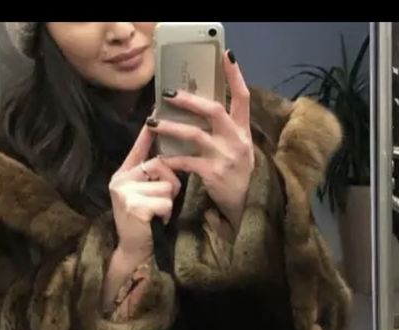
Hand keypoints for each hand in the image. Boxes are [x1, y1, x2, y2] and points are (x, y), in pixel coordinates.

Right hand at [109, 124, 182, 261]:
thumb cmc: (145, 223)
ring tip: (157, 213)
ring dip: (168, 202)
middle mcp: (120, 180)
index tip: (155, 111)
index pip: (138, 148)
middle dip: (170, 183)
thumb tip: (169, 156)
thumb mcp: (145, 195)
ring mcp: (125, 193)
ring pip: (166, 185)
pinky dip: (166, 214)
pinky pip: (165, 201)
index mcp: (123, 174)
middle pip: (159, 165)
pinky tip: (156, 221)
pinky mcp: (134, 206)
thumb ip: (150, 176)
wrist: (134, 251)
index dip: (147, 132)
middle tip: (162, 202)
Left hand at [148, 50, 253, 228]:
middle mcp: (236, 140)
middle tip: (168, 94)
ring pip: (194, 134)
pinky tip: (158, 157)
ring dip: (170, 126)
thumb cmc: (238, 174)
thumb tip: (202, 106)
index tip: (226, 55)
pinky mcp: (212, 174)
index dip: (235, 75)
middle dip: (189, 100)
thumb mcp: (239, 147)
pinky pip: (186, 162)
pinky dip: (170, 159)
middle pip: (213, 111)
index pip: (243, 97)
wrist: (246, 206)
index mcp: (243, 131)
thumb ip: (226, 129)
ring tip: (152, 123)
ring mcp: (225, 157)